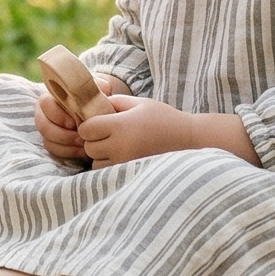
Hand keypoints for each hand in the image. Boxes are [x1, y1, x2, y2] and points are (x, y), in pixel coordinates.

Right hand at [33, 70, 130, 161]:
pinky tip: (84, 151)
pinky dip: (70, 153)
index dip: (58, 115)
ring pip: (48, 142)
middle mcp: (44, 113)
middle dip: (63, 135)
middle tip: (81, 138)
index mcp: (51, 97)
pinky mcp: (53, 144)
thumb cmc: (93, 98)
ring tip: (85, 146)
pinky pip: (55, 152)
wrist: (95, 111)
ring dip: (67, 146)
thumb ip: (97, 86)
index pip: (45, 104)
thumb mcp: (96, 89)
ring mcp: (48, 130)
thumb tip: (102, 87)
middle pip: (43, 126)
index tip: (74, 122)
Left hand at [75, 94, 197, 168]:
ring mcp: (126, 163)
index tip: (99, 122)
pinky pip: (108, 173)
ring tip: (116, 146)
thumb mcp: (138, 103)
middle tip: (108, 134)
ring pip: (96, 163)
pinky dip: (109, 166)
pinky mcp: (131, 173)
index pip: (86, 130)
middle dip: (94, 141)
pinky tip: (121, 156)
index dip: (89, 125)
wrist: (188, 139)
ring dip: (100, 156)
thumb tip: (92, 105)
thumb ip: (114, 102)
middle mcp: (120, 147)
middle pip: (88, 148)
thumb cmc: (163, 117)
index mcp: (120, 126)